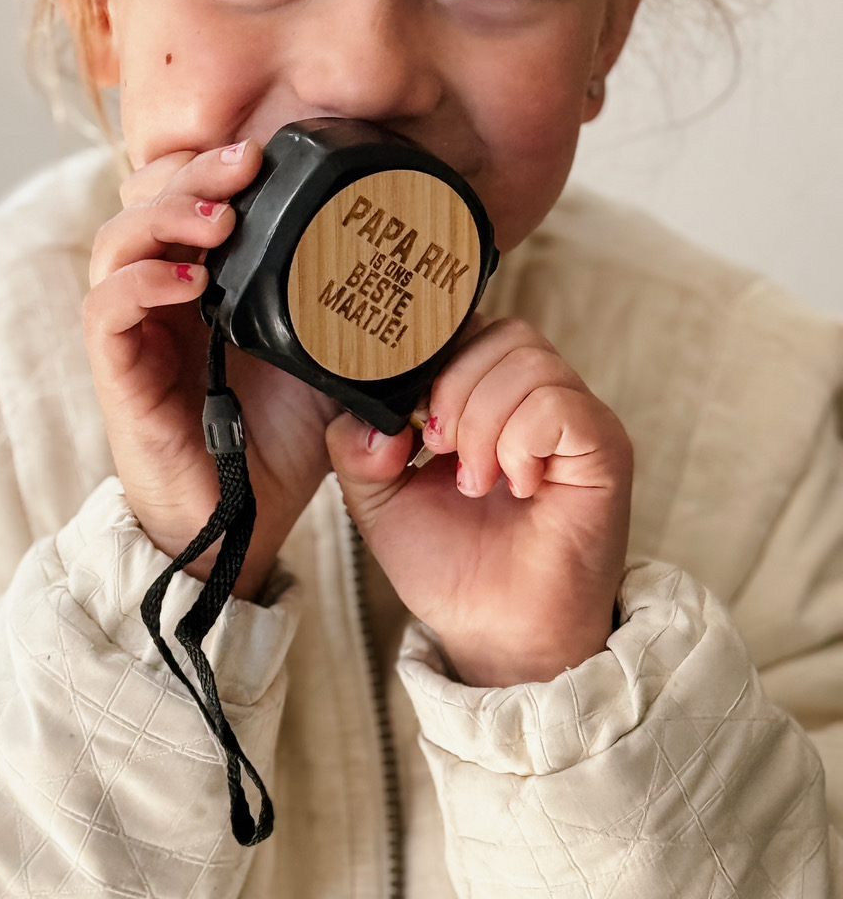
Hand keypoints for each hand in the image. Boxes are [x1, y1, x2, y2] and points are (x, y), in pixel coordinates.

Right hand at [84, 142, 336, 597]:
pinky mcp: (119, 370)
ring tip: (224, 219)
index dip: (211, 163)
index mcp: (207, 277)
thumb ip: (355, 313)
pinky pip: (105, 309)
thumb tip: (425, 272)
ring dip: (168, 216)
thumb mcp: (331, 357)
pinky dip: (141, 282)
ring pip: (117, 241)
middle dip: (195, 172)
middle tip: (248, 165)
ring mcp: (136, 329)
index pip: (184, 193)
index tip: (266, 152)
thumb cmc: (281, 437)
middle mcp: (162, 292)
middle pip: (146, 199)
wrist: (243, 519)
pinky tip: (191, 281)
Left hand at [327, 318, 631, 685]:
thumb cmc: (452, 565)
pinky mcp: (603, 447)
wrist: (495, 632)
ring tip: (476, 480)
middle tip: (440, 453)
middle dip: (453, 389)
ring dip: (484, 421)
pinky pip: (559, 404)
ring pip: (529, 360)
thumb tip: (374, 417)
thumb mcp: (380, 499)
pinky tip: (513, 484)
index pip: (468, 327)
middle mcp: (537, 396)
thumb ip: (355, 448)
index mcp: (488, 395)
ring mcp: (575, 418)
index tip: (410, 422)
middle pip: (501, 330)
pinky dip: (520, 441)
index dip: (432, 359)